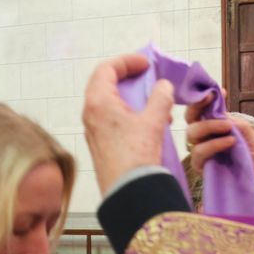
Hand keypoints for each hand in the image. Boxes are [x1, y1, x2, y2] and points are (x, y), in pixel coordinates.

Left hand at [83, 54, 174, 194]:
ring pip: (110, 103)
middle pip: (105, 84)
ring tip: (156, 104)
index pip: (106, 69)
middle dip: (129, 79)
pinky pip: (112, 120)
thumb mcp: (153, 122)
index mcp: (98, 103)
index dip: (127, 61)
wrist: (128, 192)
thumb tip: (163, 86)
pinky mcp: (100, 144)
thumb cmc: (136, 155)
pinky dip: (130, 114)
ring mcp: (93, 130)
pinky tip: (151, 124)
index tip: (146, 64)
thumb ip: (160, 98)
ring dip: (133, 98)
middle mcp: (90, 114)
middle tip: (148, 77)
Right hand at [185, 102, 253, 180]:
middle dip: (198, 106)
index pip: (200, 109)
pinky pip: (199, 151)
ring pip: (192, 133)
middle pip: (189, 118)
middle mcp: (203, 136)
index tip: (218, 91)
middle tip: (213, 99)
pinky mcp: (199, 165)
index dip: (204, 98)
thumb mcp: (249, 134)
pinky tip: (229, 142)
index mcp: (212, 125)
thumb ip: (237, 123)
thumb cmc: (251, 154)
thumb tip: (223, 115)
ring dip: (210, 125)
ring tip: (228, 127)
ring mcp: (200, 150)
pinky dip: (214, 144)